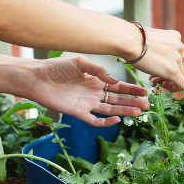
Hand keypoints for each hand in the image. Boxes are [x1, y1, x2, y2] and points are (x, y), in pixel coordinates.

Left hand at [29, 56, 148, 126]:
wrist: (37, 78)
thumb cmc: (56, 67)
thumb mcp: (80, 62)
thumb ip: (98, 70)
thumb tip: (114, 81)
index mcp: (95, 79)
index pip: (117, 86)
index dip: (131, 89)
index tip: (144, 91)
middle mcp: (93, 92)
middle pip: (117, 99)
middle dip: (132, 102)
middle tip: (146, 105)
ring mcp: (86, 103)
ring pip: (110, 109)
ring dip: (124, 111)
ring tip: (138, 113)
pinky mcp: (78, 113)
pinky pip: (94, 120)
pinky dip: (105, 122)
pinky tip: (117, 120)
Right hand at [130, 27, 183, 90]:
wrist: (130, 42)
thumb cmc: (134, 40)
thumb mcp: (151, 39)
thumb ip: (157, 47)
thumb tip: (154, 57)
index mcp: (175, 37)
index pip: (176, 54)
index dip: (167, 62)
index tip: (156, 65)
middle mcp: (179, 46)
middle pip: (179, 64)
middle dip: (166, 71)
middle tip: (152, 74)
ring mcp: (178, 59)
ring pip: (180, 74)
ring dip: (167, 78)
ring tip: (153, 79)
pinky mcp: (174, 71)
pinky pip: (182, 84)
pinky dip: (174, 88)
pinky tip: (163, 86)